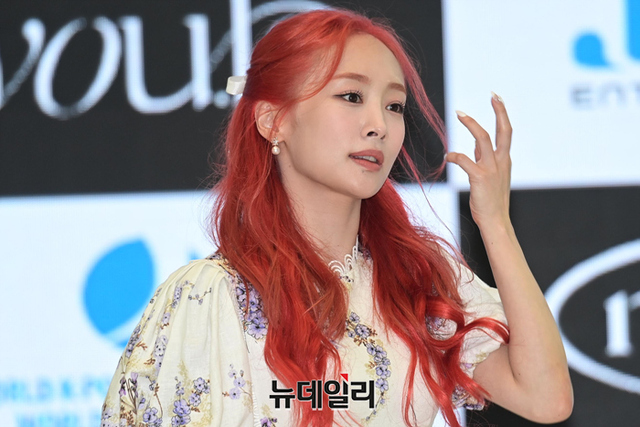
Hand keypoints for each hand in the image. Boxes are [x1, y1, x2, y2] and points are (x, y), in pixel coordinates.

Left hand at [446, 93, 511, 228]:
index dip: (501, 114)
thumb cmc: (491, 202)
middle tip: (493, 94)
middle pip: (504, 130)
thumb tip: (476, 147)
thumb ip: (484, 160)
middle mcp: (501, 161)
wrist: (496, 222)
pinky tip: (447, 157)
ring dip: (471, 124)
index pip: (505, 132)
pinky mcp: (480, 177)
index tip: (496, 98)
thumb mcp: (490, 177)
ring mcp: (492, 168)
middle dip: (499, 111)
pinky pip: (464, 159)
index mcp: (505, 160)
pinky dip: (454, 156)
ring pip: (483, 138)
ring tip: (460, 113)